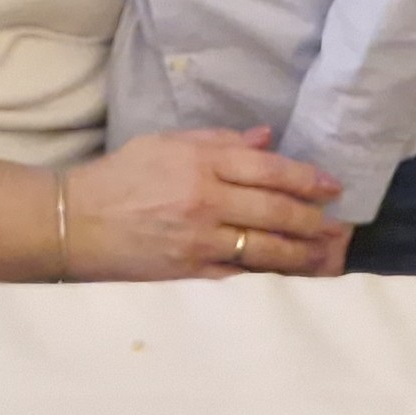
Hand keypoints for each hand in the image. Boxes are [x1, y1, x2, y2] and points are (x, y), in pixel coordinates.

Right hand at [66, 129, 345, 278]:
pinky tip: (289, 275)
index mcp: (200, 164)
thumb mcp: (165, 143)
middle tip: (339, 224)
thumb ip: (218, 141)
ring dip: (302, 253)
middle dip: (313, 219)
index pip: (269, 170)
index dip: (306, 179)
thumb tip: (266, 139)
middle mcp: (205, 202)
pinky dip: (267, 274)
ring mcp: (199, 241)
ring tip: (328, 255)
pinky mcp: (190, 272)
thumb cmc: (120, 177)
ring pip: (264, 248)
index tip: (332, 186)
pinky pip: (239, 273)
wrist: (76, 223)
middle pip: (275, 211)